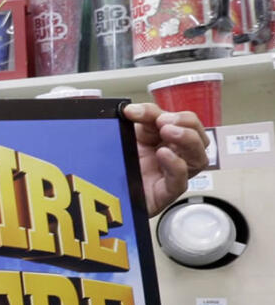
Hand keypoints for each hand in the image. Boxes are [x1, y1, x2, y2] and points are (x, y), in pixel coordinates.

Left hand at [123, 102, 208, 216]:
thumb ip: (134, 121)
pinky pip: (180, 180)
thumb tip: (131, 109)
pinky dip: (175, 164)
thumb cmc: (118, 167)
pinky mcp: (166, 193)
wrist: (104, 195)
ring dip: (187, 140)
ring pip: (199, 158)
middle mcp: (176, 156)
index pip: (181, 120)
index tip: (137, 112)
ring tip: (168, 132)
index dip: (165, 112)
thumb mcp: (126, 137)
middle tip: (163, 122)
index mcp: (167, 140)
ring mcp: (173, 175)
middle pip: (199, 137)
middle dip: (185, 123)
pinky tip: (163, 154)